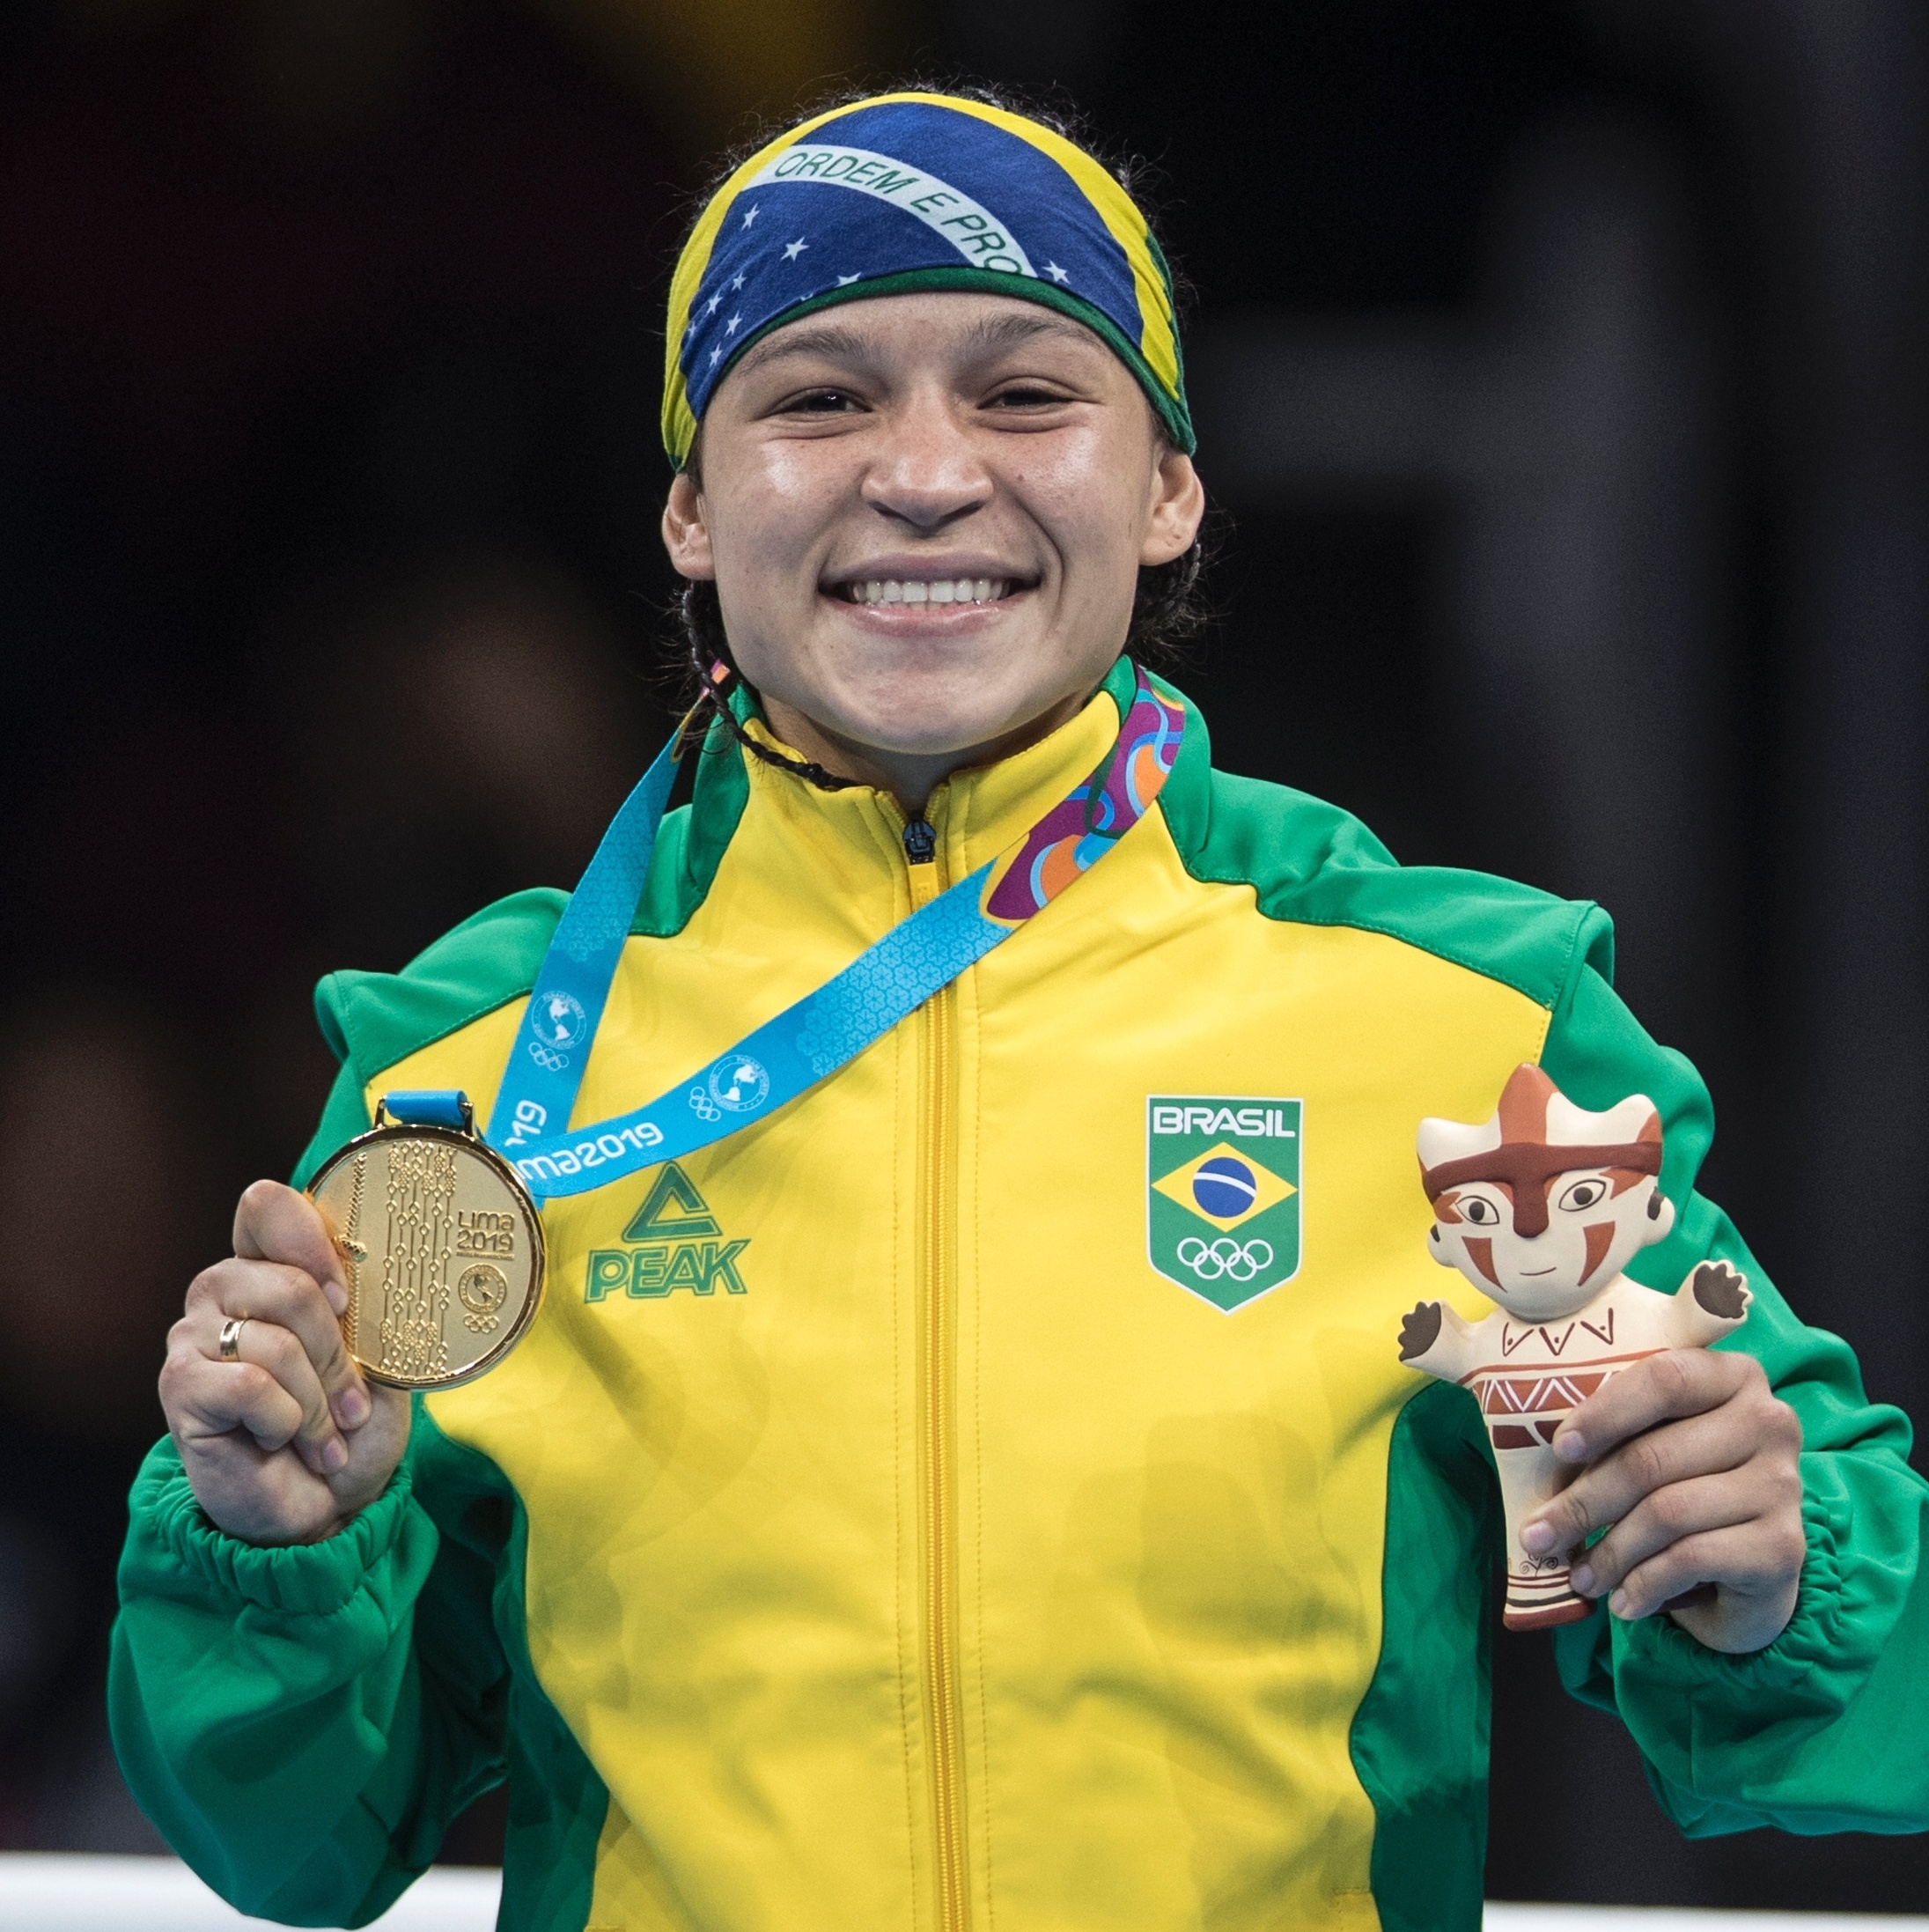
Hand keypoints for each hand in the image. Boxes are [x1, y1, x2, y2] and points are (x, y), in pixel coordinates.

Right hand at [160, 1180, 409, 1545]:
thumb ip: (369, 1306)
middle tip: (352, 1400)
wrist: (328, 1505)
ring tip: (326, 1432)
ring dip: (319, 1400)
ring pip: (276, 1341)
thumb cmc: (351, 1424)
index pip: (267, 1206)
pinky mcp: (180, 1386)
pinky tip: (284, 1442)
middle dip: (338, 1352)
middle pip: (290, 1283)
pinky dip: (288, 1423)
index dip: (312, 1240)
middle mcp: (222, 1290)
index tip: (349, 1297)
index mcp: (270, 1266)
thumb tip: (382, 1270)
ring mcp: (192, 1335)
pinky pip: (252, 1386)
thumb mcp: (379, 1357)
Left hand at [1519, 1348, 1804, 1653]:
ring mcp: (1782, 1485)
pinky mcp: (1784, 1548)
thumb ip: (1610, 1429)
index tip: (1560, 1448)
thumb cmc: (1682, 1488)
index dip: (1605, 1412)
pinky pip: (1692, 1558)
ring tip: (1579, 1576)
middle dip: (1583, 1503)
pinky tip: (1623, 1602)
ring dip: (1609, 1551)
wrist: (1749, 1570)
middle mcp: (1768, 1422)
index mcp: (1731, 1376)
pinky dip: (1645, 1583)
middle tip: (1539, 1535)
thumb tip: (1522, 1439)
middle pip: (1653, 1457)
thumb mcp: (1649, 1443)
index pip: (1665, 1378)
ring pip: (1668, 1512)